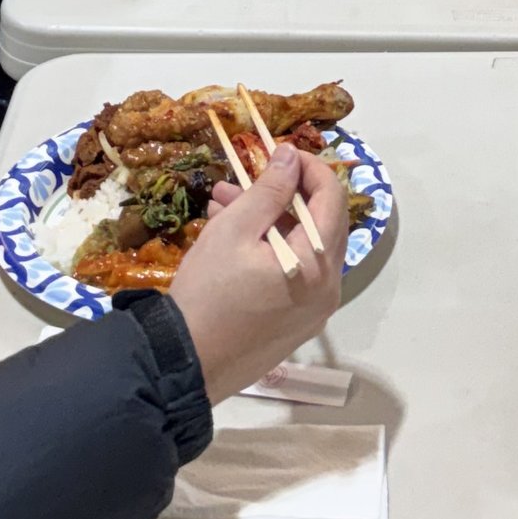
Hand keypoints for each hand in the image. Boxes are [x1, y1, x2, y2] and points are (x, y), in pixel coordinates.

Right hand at [170, 142, 351, 400]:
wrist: (184, 365)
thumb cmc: (209, 292)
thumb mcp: (235, 230)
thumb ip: (270, 189)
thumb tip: (292, 156)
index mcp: (320, 265)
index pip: (332, 198)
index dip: (308, 167)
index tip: (278, 153)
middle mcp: (328, 290)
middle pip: (320, 224)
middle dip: (283, 193)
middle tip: (245, 177)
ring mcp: (313, 312)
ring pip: (301, 249)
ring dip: (269, 221)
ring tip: (222, 203)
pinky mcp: (294, 326)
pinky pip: (293, 275)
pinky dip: (270, 251)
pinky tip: (230, 239)